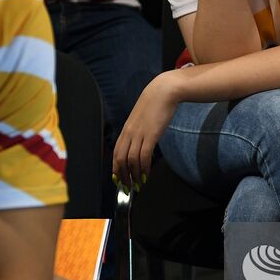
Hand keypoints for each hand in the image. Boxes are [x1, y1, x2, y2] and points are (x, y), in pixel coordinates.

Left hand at [111, 72, 180, 191]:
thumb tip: (140, 145)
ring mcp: (139, 134)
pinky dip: (144, 168)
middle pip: (121, 159)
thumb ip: (138, 131)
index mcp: (126, 130)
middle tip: (127, 187)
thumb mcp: (142, 119)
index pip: (116, 153)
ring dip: (134, 175)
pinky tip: (146, 174)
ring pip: (131, 160)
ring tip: (138, 184)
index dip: (116, 169)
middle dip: (123, 176)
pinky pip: (144, 156)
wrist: (163, 91)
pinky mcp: (151, 135)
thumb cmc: (155, 104)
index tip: (118, 180)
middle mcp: (129, 133)